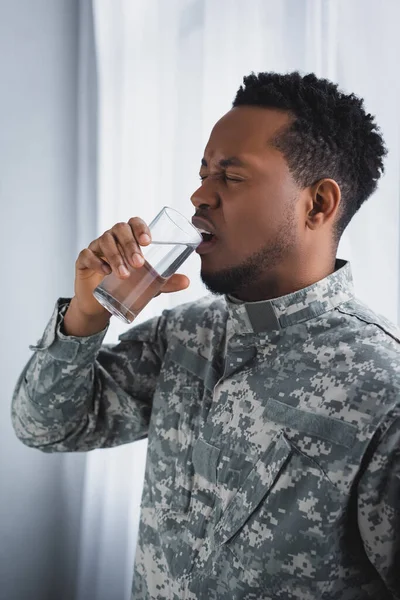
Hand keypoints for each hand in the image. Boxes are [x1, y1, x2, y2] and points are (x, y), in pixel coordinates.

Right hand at [73, 217, 189, 317]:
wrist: (102, 304)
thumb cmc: (128, 286)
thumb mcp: (149, 285)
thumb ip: (166, 282)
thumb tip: (187, 281)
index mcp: (129, 238)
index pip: (133, 223)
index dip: (140, 227)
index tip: (148, 242)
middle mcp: (113, 238)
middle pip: (119, 229)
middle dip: (130, 245)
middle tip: (139, 264)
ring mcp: (96, 247)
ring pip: (104, 241)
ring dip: (115, 256)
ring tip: (124, 275)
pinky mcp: (83, 260)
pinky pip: (87, 254)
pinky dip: (96, 261)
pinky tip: (105, 272)